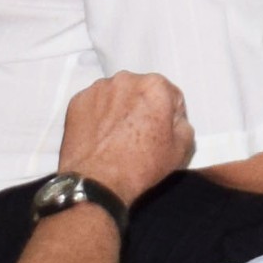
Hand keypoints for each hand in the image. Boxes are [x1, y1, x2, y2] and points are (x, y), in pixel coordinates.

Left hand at [54, 72, 195, 203]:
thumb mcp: (181, 150)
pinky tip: (101, 137)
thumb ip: (184, 125)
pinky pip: (94, 104)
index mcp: (156, 86)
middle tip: (138, 137)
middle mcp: (127, 79)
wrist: (97, 182)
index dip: (168, 118)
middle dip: (142, 109)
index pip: (170, 97)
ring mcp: (99, 89)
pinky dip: (98, 116)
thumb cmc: (139, 166)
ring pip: (117, 96)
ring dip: (119, 111)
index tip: (160, 134)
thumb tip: (175, 121)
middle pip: (142, 92)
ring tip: (117, 138)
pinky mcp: (78, 101)